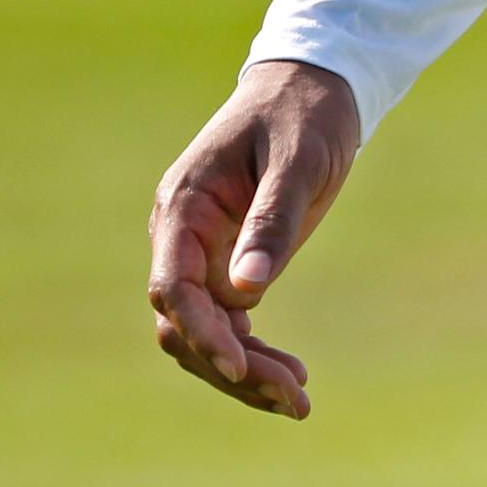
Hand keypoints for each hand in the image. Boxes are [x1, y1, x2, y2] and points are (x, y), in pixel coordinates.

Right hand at [146, 58, 361, 417]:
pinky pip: (226, 322)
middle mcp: (181, 236)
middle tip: (295, 397)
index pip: (174, 286)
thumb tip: (248, 289)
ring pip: (203, 333)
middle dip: (231, 365)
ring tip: (299, 400)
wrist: (313, 86)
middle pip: (184, 324)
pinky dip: (251, 354)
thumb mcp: (298, 160)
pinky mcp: (226, 264)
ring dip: (242, 371)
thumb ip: (272, 219)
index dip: (201, 331)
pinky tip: (288, 379)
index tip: (239, 364)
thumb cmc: (304, 113)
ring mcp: (201, 253)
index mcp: (184, 206)